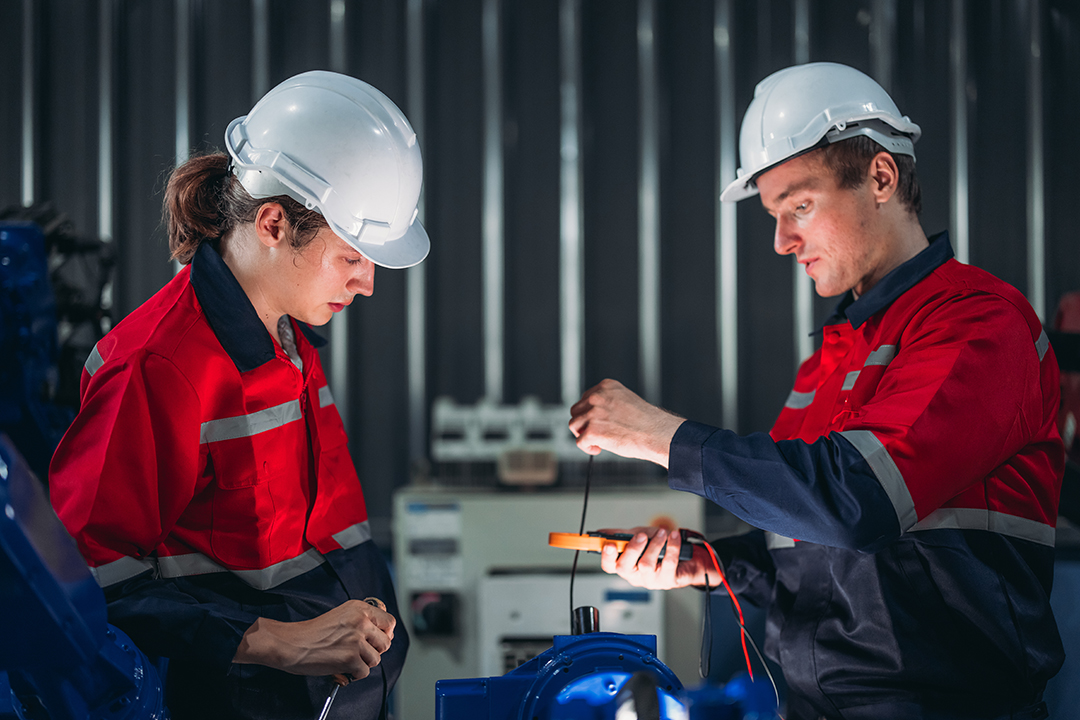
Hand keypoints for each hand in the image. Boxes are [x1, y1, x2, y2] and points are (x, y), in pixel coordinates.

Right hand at [233, 599, 395, 678]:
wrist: (292, 643)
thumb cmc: (312, 632)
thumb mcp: (341, 615)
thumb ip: (362, 621)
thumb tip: (383, 634)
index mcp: (359, 609)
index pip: (389, 622)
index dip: (385, 634)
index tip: (376, 640)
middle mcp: (360, 622)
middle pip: (385, 642)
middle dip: (374, 651)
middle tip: (359, 653)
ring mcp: (356, 640)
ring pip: (376, 659)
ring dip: (363, 663)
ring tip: (347, 660)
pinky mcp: (350, 658)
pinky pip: (365, 672)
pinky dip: (354, 674)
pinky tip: (342, 668)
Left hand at [568, 379, 685, 467]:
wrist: (657, 433)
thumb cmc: (646, 422)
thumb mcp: (625, 401)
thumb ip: (608, 404)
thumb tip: (592, 417)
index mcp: (606, 386)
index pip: (586, 398)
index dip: (589, 413)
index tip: (597, 422)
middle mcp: (598, 396)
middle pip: (576, 410)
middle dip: (583, 423)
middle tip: (595, 433)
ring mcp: (593, 413)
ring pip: (574, 425)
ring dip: (583, 435)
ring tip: (597, 441)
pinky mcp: (592, 431)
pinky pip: (579, 441)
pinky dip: (587, 448)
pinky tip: (599, 449)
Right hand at [599, 526, 710, 589]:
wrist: (685, 560)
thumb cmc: (660, 550)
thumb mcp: (639, 539)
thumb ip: (623, 536)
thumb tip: (603, 533)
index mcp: (626, 565)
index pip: (609, 566)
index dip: (607, 557)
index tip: (610, 544)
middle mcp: (636, 576)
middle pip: (624, 568)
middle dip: (632, 549)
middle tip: (641, 536)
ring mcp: (651, 581)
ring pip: (646, 565)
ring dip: (655, 545)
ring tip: (662, 533)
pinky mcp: (667, 581)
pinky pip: (668, 564)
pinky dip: (672, 547)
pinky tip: (673, 538)